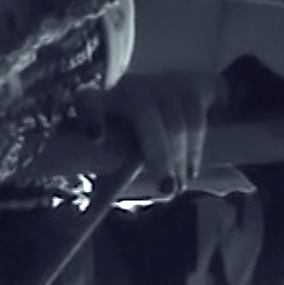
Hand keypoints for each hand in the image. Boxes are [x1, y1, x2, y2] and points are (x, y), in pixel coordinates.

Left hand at [77, 72, 225, 194]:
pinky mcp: (187, 85)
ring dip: (178, 158)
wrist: (176, 93)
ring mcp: (159, 82)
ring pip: (174, 122)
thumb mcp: (113, 142)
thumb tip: (105, 201)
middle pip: (144, 113)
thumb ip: (109, 159)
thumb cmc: (131, 129)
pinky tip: (191, 169)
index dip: (93, 118)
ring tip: (178, 185)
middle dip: (158, 153)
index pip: (88, 101)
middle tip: (166, 188)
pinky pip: (195, 119)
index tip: (96, 138)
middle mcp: (127, 86)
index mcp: (98, 99)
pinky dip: (194, 149)